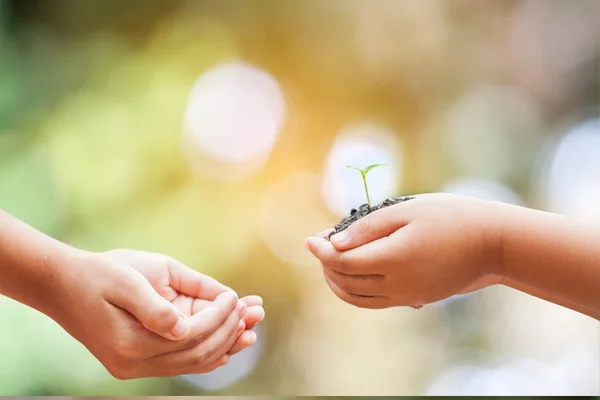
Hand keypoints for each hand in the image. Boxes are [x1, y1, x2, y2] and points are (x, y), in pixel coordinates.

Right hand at [48, 249, 263, 378]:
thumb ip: (155, 307)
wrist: (63, 286)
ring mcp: (134, 367)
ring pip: (192, 362)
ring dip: (224, 344)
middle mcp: (133, 363)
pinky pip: (179, 363)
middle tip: (256, 310)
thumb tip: (186, 328)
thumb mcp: (127, 280)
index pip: (192, 336)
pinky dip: (206, 354)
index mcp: (131, 342)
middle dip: (230, 331)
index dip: (220, 317)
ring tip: (251, 327)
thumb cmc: (98, 274)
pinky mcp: (137, 362)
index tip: (236, 296)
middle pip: (197, 353)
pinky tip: (227, 346)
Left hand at [305, 193, 502, 308]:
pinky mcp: (416, 299)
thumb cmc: (450, 217)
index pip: (342, 262)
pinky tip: (354, 275)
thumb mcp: (406, 211)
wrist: (492, 243)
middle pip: (346, 282)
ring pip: (358, 299)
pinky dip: (356, 292)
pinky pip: (376, 302)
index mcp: (393, 259)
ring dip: (337, 283)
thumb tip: (334, 243)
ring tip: (330, 262)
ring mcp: (407, 296)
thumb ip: (367, 228)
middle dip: (326, 265)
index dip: (321, 251)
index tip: (310, 238)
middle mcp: (397, 284)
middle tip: (319, 245)